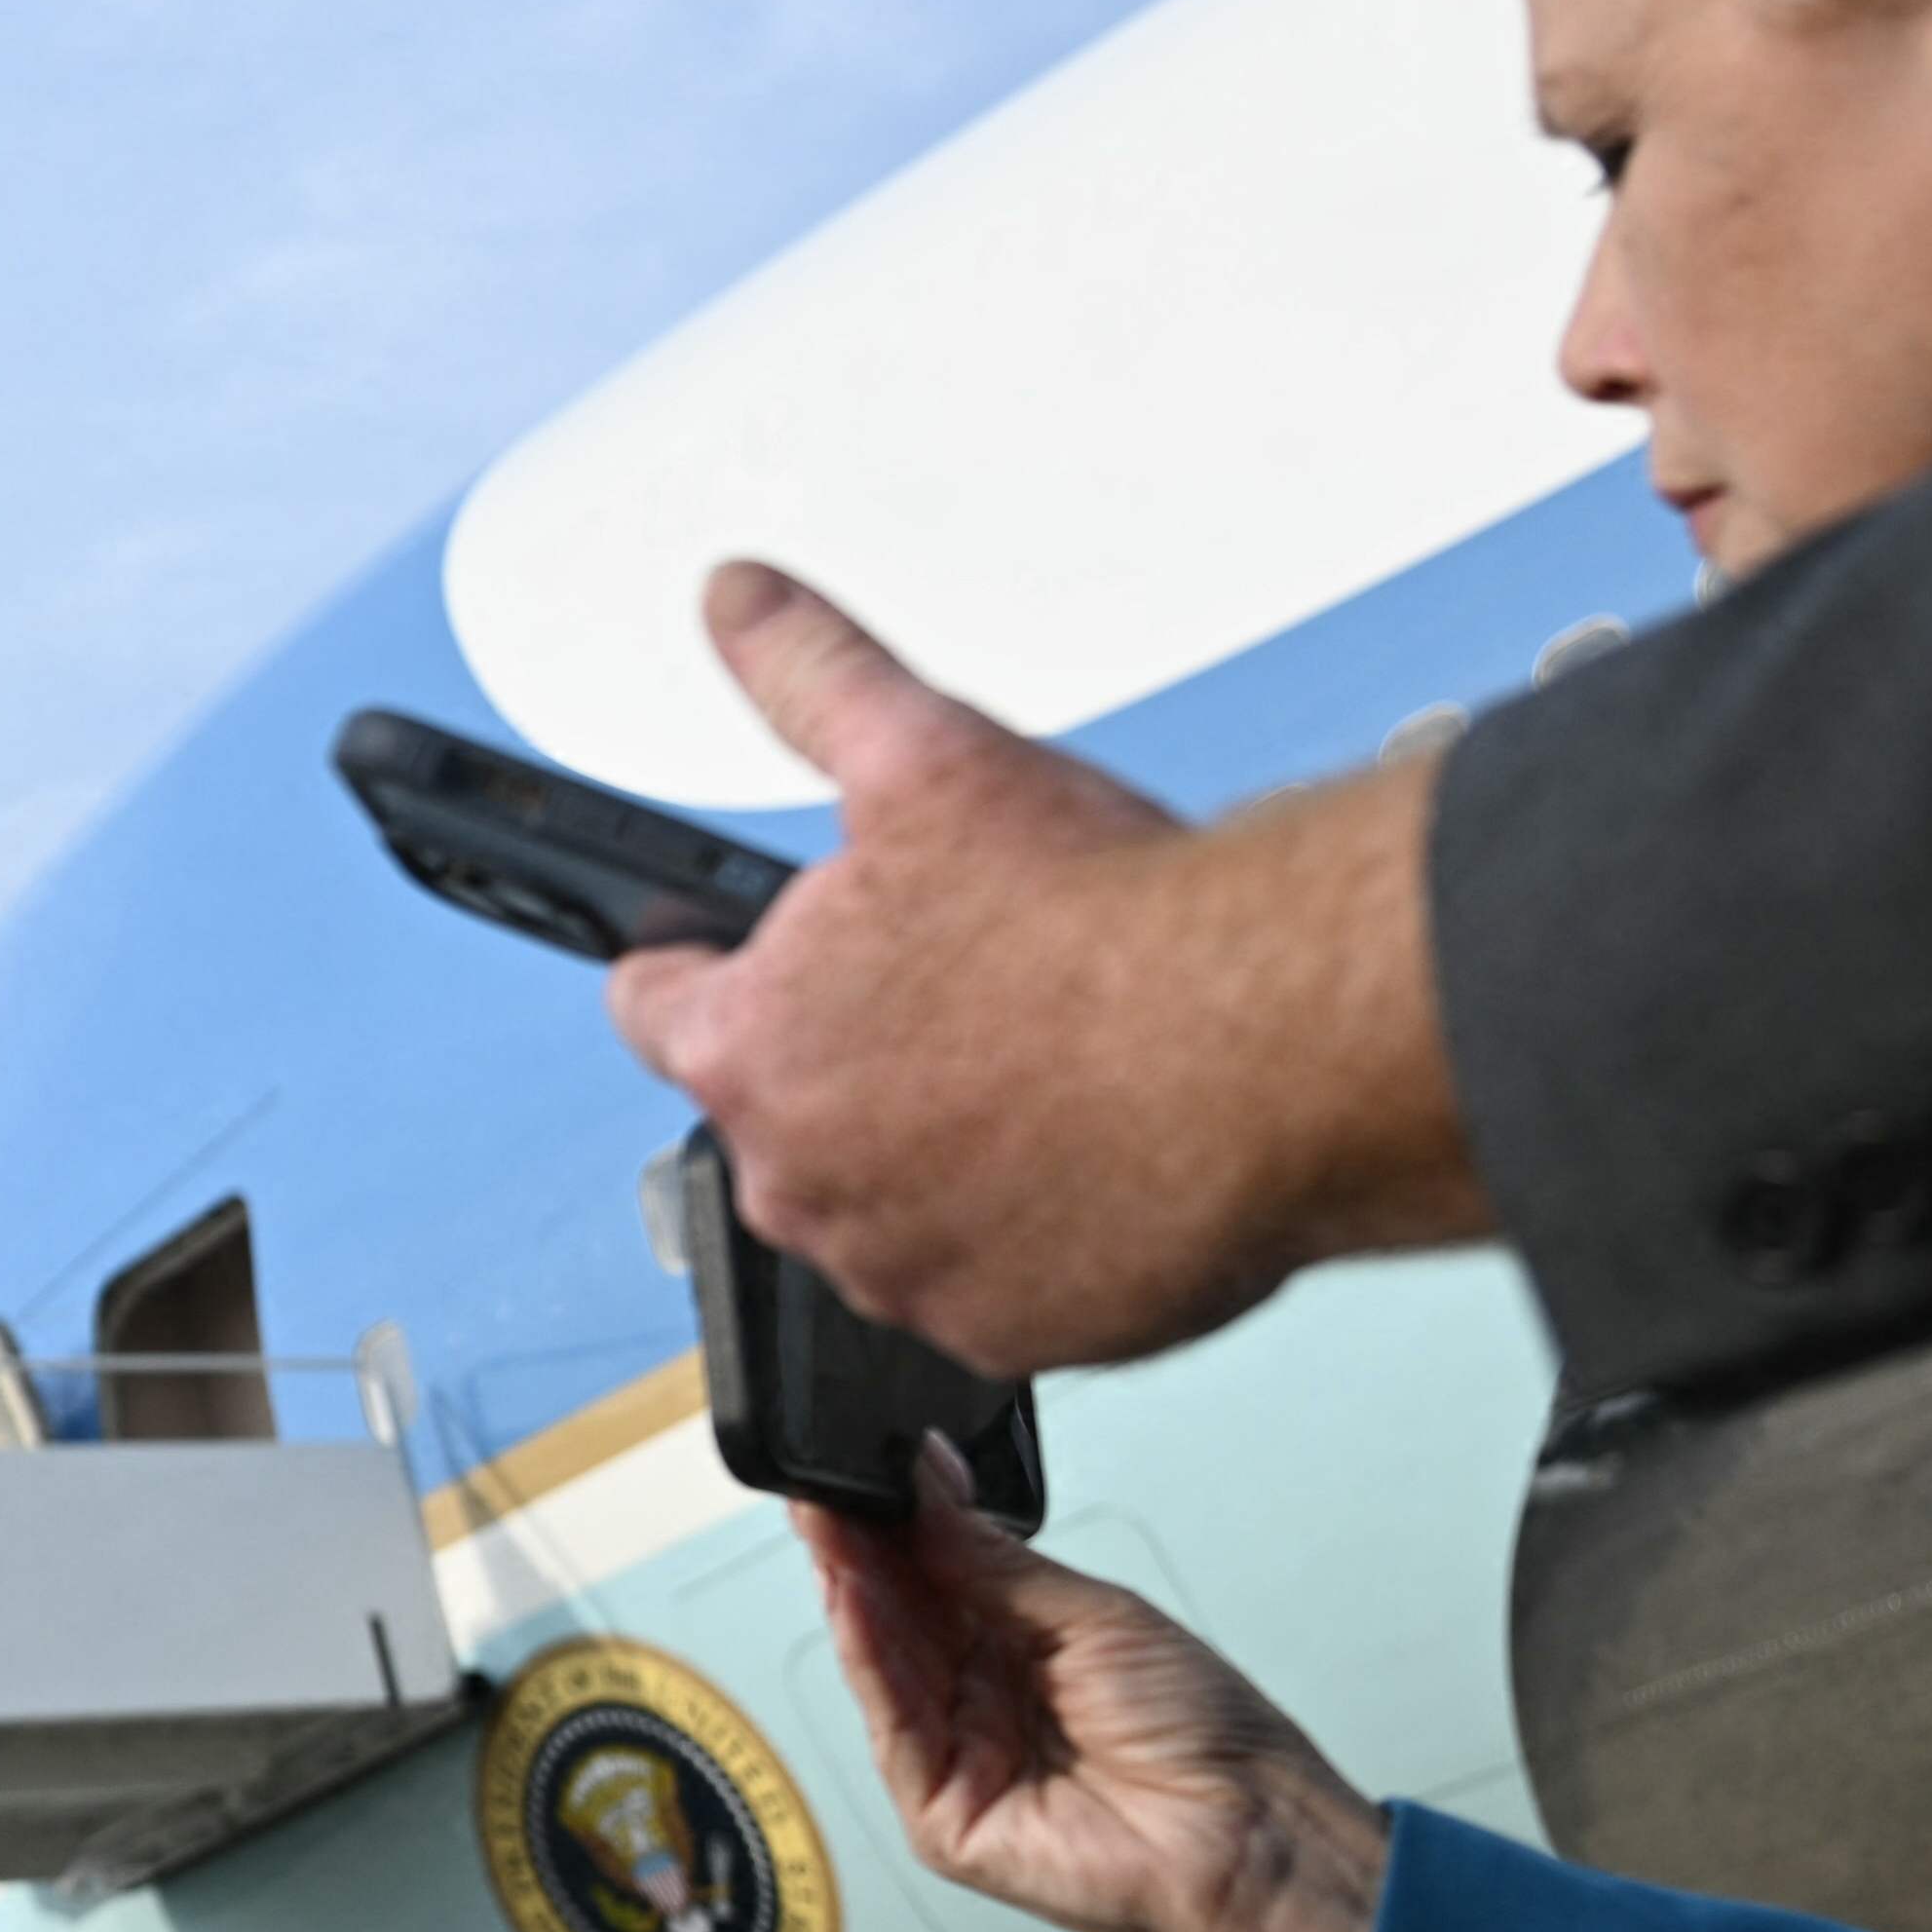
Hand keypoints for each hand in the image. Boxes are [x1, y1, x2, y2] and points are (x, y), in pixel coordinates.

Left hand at [607, 563, 1491, 1372]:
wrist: (1273, 1044)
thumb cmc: (1105, 923)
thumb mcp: (928, 757)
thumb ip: (813, 679)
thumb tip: (738, 601)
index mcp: (751, 1049)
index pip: (658, 1009)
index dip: (699, 967)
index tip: (727, 960)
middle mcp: (799, 1178)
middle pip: (786, 1110)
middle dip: (854, 1057)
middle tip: (964, 998)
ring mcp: (900, 1268)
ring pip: (891, 1203)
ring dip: (943, 1152)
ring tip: (1045, 1074)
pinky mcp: (1003, 1330)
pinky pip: (991, 1280)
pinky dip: (1031, 1229)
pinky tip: (1098, 1156)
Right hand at [795, 1443, 1391, 1931]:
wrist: (1249, 1832)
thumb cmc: (1201, 1730)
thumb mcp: (1095, 1615)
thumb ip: (994, 1560)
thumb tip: (927, 1483)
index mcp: (1017, 1646)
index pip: (933, 1576)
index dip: (897, 1524)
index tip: (866, 1466)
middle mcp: (978, 1698)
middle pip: (898, 1615)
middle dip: (859, 1548)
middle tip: (824, 1486)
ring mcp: (957, 1757)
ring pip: (884, 1665)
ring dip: (850, 1591)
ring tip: (827, 1524)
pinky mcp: (941, 1815)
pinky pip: (894, 1728)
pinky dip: (869, 1661)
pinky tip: (854, 1598)